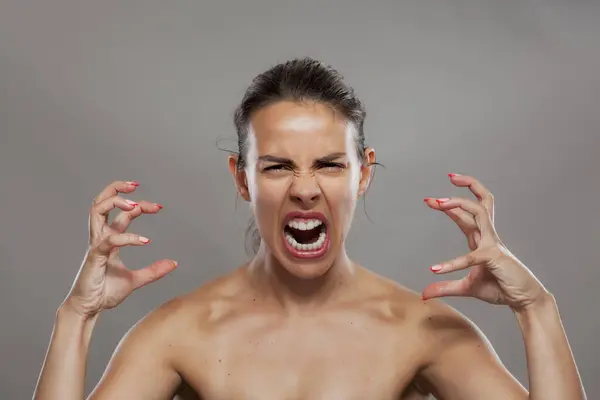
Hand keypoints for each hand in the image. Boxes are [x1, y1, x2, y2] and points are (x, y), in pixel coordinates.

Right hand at [63, 180, 176, 317]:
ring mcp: (96, 244)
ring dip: (115, 202)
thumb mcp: (136, 280)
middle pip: (102, 202)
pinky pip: (109, 240)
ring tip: (135, 204)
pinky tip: (145, 241)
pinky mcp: (94, 256)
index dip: (140, 205)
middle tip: (137, 186)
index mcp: (110, 239)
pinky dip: (128, 237)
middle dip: (118, 188)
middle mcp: (101, 237)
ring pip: (97, 210)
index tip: (159, 207)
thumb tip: (174, 263)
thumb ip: (153, 271)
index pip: (123, 213)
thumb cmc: (105, 292)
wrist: (89, 309)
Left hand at [421, 173, 548, 311]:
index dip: (449, 206)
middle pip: (475, 204)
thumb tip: (423, 294)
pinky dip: (453, 263)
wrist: (524, 300)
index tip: (430, 201)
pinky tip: (436, 270)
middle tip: (429, 198)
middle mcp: (487, 236)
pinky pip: (472, 256)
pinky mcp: (494, 257)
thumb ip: (445, 288)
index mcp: (480, 238)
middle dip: (453, 197)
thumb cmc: (500, 288)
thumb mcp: (466, 288)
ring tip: (439, 203)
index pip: (464, 215)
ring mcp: (492, 243)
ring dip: (459, 203)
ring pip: (479, 211)